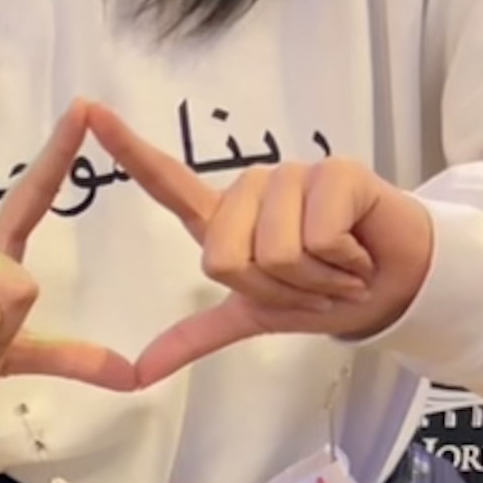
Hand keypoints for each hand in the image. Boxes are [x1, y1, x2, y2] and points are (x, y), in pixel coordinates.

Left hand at [77, 107, 435, 387]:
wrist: (396, 288)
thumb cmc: (325, 292)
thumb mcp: (254, 316)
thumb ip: (196, 336)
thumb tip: (138, 373)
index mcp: (224, 219)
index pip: (166, 180)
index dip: (126, 147)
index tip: (87, 109)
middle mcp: (252, 190)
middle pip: (224, 256)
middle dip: (273, 290)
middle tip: (309, 283)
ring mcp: (292, 177)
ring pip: (273, 251)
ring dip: (313, 280)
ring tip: (337, 267)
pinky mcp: (335, 173)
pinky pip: (316, 237)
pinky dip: (341, 264)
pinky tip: (358, 253)